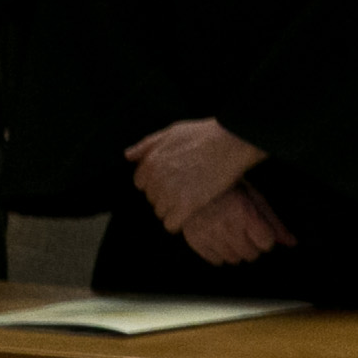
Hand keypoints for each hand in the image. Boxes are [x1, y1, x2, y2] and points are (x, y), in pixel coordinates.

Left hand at [126, 119, 266, 231]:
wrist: (229, 142)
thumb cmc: (202, 135)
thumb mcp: (170, 132)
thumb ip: (147, 145)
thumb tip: (128, 156)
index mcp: (150, 162)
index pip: (141, 184)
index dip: (156, 183)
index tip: (172, 180)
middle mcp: (156, 179)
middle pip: (152, 199)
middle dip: (165, 196)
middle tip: (185, 187)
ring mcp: (170, 193)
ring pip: (161, 213)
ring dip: (173, 209)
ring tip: (190, 197)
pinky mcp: (185, 206)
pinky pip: (171, 225)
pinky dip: (179, 222)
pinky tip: (190, 212)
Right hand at [178, 184, 297, 267]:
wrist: (194, 179)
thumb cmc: (228, 186)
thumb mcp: (255, 197)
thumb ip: (273, 222)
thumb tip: (292, 243)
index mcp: (245, 213)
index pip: (267, 243)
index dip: (264, 235)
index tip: (257, 226)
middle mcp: (227, 227)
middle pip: (251, 255)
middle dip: (250, 243)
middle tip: (241, 227)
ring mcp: (209, 236)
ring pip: (234, 260)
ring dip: (235, 248)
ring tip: (228, 230)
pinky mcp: (195, 241)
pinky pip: (216, 261)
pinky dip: (218, 252)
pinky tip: (216, 236)